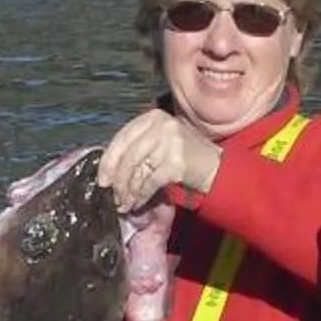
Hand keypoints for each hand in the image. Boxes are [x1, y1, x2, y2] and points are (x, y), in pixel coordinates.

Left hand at [97, 110, 216, 210]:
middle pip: (128, 156)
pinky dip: (140, 196)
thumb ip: (137, 146)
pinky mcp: (176, 162)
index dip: (108, 161)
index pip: (122, 138)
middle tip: (112, 196)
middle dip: (117, 180)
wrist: (218, 167)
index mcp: (153, 117)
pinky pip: (149, 182)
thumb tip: (107, 167)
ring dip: (128, 192)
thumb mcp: (160, 141)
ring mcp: (170, 142)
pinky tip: (137, 203)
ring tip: (124, 204)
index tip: (102, 179)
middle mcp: (161, 125)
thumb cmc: (185, 156)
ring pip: (137, 171)